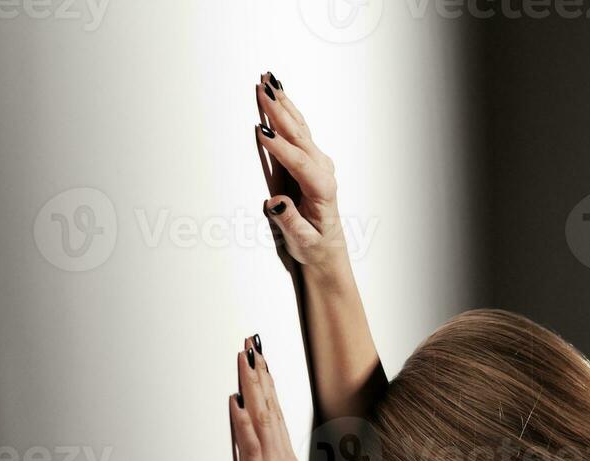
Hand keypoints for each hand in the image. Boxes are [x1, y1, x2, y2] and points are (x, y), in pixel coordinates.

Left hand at [229, 334, 311, 460]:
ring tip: (246, 361)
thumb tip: (251, 448)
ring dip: (254, 391)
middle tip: (252, 345)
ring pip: (262, 422)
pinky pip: (251, 452)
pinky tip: (237, 407)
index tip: (259, 361)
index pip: (274, 417)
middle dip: (260, 376)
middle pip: (270, 411)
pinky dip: (243, 427)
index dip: (267, 387)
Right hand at [255, 71, 347, 271]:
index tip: (262, 132)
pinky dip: (287, 111)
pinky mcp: (310, 161)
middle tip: (262, 90)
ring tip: (268, 80)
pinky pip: (297, 131)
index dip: (280, 148)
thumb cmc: (314, 246)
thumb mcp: (302, 242)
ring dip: (283, 104)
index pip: (300, 163)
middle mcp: (323, 172)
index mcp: (323, 191)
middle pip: (299, 137)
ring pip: (299, 128)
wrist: (327, 250)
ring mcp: (318, 164)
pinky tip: (279, 95)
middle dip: (280, 112)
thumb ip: (290, 222)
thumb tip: (275, 204)